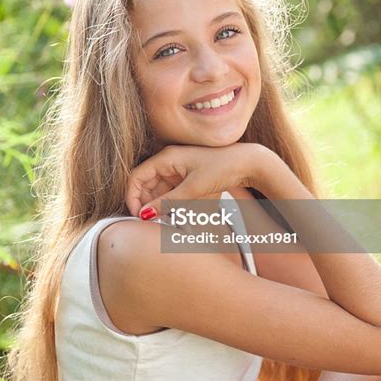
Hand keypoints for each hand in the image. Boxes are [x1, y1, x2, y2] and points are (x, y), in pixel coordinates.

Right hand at [126, 143, 266, 216]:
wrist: (248, 163)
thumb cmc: (222, 168)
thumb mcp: (193, 189)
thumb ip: (167, 203)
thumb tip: (145, 215)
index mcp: (166, 158)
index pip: (137, 177)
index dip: (132, 197)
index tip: (138, 216)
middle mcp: (169, 160)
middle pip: (146, 184)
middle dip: (147, 204)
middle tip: (153, 222)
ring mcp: (178, 168)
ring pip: (159, 190)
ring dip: (159, 205)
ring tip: (168, 219)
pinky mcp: (187, 176)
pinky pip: (171, 191)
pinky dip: (171, 203)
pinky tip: (177, 214)